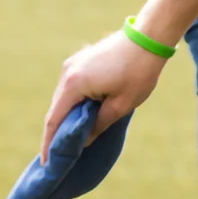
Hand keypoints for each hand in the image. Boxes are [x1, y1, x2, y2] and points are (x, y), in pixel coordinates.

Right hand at [43, 30, 167, 156]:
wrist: (150, 36)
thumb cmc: (140, 70)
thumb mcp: (122, 104)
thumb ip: (99, 124)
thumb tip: (83, 140)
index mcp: (74, 84)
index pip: (54, 120)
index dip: (49, 143)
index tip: (47, 162)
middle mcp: (67, 73)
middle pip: (57, 108)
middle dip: (58, 131)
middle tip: (60, 154)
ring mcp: (73, 64)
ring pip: (64, 97)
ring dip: (67, 115)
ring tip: (72, 136)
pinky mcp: (82, 60)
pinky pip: (72, 86)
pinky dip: (74, 101)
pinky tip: (83, 113)